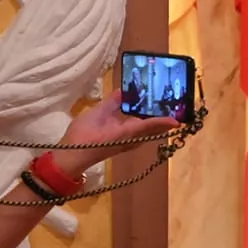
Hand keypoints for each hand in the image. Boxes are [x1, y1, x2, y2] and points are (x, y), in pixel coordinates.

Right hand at [55, 92, 177, 175]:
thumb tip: (125, 91)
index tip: (178, 119)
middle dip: (163, 120)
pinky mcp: (121, 144)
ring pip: (146, 133)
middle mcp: (132, 140)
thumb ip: (112, 101)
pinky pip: (138, 134)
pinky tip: (140, 115)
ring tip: (161, 108)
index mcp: (128, 132)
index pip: (151, 124)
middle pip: (152, 130)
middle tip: (172, 107)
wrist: (70, 157)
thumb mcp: (97, 113)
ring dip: (154, 122)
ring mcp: (127, 143)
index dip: (164, 121)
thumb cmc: (83, 136)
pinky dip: (144, 125)